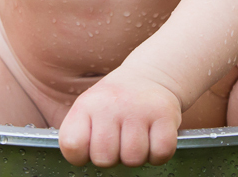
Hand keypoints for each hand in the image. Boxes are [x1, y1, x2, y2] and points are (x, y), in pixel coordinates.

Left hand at [58, 69, 182, 167]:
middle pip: (104, 158)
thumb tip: (82, 161)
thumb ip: (79, 136)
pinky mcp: (164, 114)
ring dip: (137, 156)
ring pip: (133, 159)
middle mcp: (111, 105)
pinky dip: (158, 154)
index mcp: (86, 105)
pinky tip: (153, 139)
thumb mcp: (88, 110)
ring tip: (136, 137)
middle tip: (118, 140)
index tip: (91, 145)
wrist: (149, 76)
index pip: (72, 146)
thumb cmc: (114, 103)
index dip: (82, 155)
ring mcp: (139, 109)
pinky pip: (160, 154)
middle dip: (113, 157)